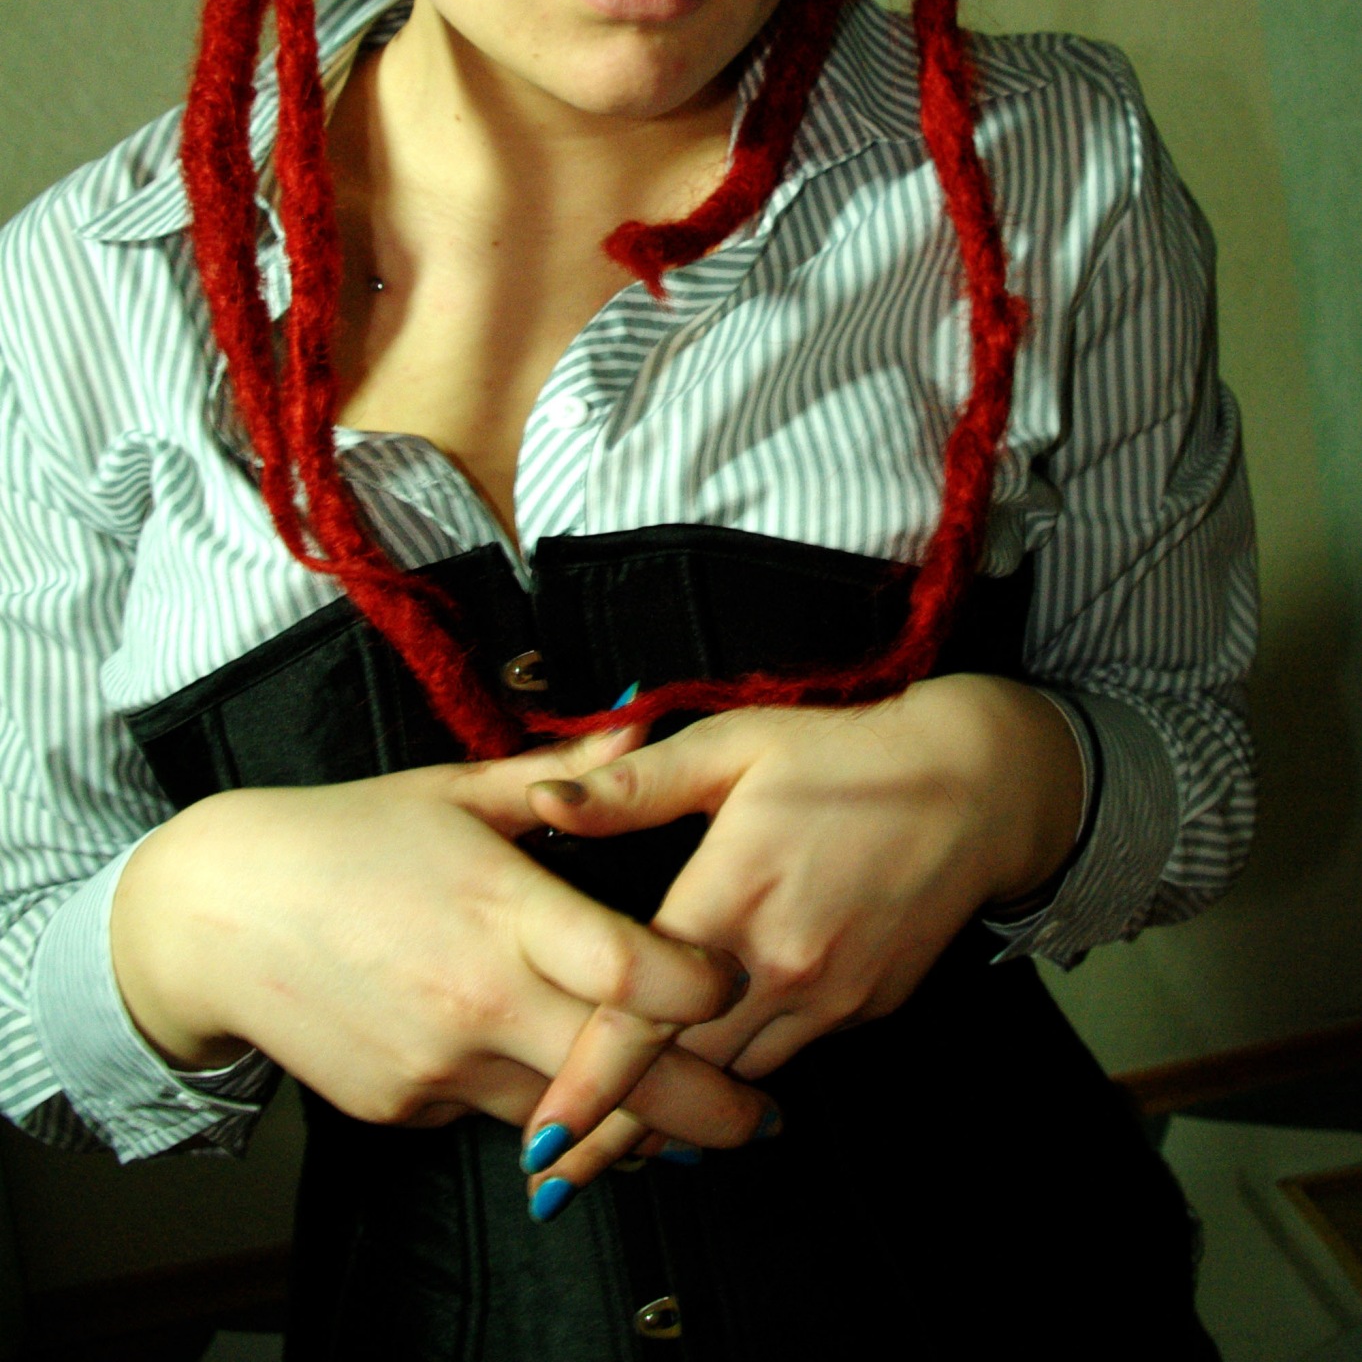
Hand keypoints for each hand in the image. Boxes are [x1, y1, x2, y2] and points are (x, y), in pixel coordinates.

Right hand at [110, 728, 771, 1150]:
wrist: (219, 913)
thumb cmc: (349, 835)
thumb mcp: (457, 791)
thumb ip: (566, 776)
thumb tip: (646, 726)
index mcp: (503, 912)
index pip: (631, 972)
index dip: (700, 987)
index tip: (736, 982)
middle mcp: (478, 1001)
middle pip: (622, 1076)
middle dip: (708, 1108)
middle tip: (767, 1119)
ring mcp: (439, 1065)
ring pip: (561, 1118)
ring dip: (627, 1125)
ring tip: (691, 1126)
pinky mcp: (404, 1109)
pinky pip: (489, 1115)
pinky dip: (526, 1102)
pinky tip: (542, 1077)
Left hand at [518, 675, 1082, 1194]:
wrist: (974, 787)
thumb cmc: (840, 756)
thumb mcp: (732, 746)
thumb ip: (633, 785)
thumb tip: (542, 803)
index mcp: (730, 897)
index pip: (644, 1018)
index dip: (589, 1090)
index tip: (537, 1150)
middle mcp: (779, 964)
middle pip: (682, 1075)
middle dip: (614, 1134)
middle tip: (550, 1185)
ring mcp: (827, 996)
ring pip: (734, 1078)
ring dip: (677, 1115)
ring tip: (612, 1152)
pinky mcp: (861, 1008)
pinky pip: (783, 1056)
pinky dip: (738, 1076)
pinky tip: (704, 1086)